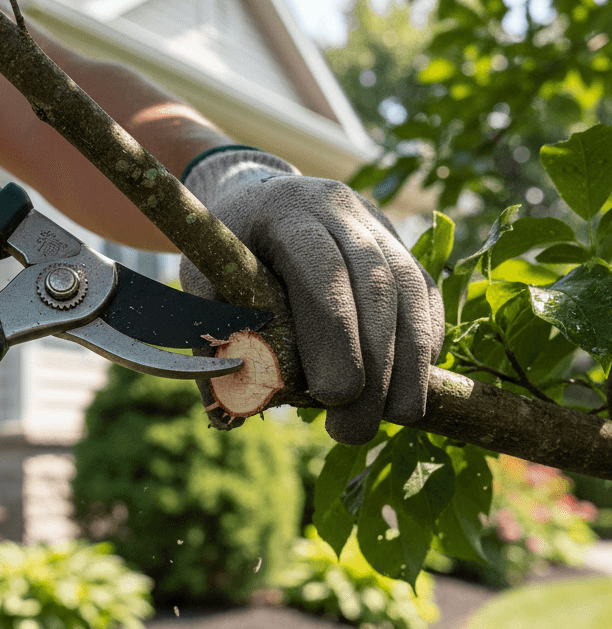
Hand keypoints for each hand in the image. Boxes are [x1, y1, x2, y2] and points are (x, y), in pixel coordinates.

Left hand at [180, 150, 443, 443]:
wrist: (258, 200)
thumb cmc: (227, 251)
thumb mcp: (204, 279)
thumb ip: (215, 335)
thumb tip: (232, 407)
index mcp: (287, 211)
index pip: (324, 271)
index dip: (336, 336)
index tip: (332, 396)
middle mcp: (341, 208)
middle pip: (377, 284)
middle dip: (375, 365)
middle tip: (355, 428)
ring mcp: (377, 223)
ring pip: (411, 291)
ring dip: (408, 364)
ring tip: (393, 417)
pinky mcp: (401, 245)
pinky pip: (424, 296)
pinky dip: (422, 344)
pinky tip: (408, 386)